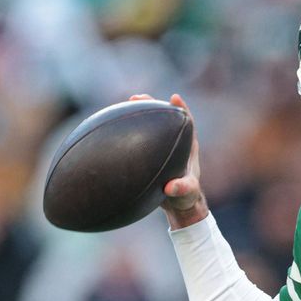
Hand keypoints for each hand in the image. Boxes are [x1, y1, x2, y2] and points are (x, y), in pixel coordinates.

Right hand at [130, 93, 206, 227]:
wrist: (177, 204)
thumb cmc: (185, 197)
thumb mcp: (186, 193)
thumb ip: (182, 189)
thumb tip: (171, 187)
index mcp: (188, 147)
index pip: (187, 121)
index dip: (181, 108)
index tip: (174, 98)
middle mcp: (176, 142)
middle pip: (165, 116)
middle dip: (153, 104)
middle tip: (138, 97)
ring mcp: (162, 146)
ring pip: (151, 125)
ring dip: (139, 113)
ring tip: (125, 104)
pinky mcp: (150, 153)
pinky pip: (139, 138)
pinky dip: (129, 131)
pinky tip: (112, 128)